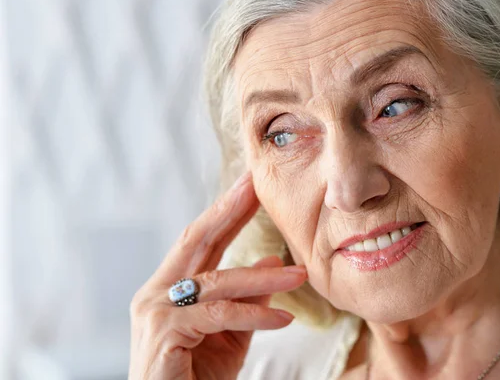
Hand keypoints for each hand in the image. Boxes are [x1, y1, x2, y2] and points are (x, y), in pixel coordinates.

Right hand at [128, 172, 306, 379]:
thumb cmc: (195, 379)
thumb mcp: (231, 335)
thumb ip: (248, 299)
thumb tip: (272, 260)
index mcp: (169, 289)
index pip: (200, 242)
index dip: (226, 212)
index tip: (249, 186)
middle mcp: (156, 293)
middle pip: (196, 241)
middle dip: (229, 210)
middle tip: (255, 185)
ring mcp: (155, 311)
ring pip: (218, 282)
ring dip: (263, 279)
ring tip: (299, 275)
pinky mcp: (164, 332)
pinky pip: (219, 316)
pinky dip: (254, 316)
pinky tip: (282, 320)